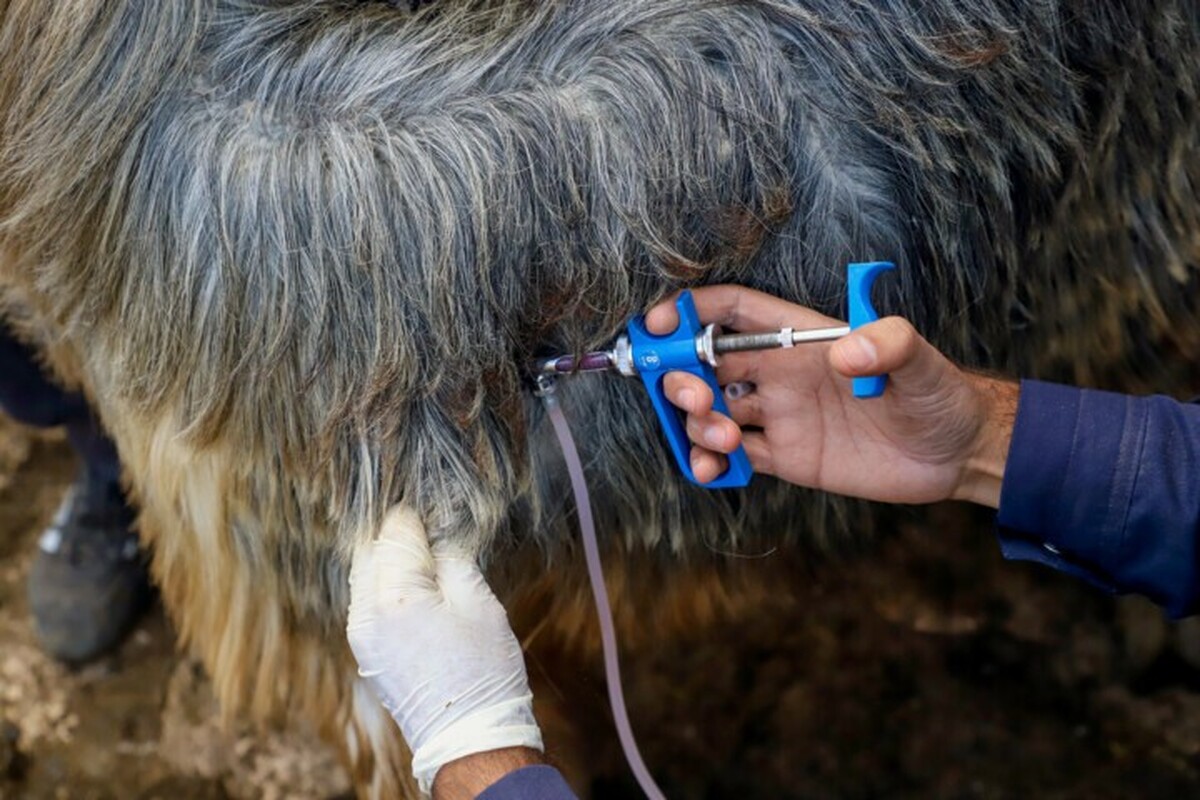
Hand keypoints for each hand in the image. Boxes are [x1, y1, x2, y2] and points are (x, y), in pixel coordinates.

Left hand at [346, 507, 542, 796]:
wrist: (469, 738)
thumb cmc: (483, 673)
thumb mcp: (479, 603)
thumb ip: (452, 559)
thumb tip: (438, 533)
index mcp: (395, 597)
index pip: (394, 532)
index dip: (417, 515)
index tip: (437, 508)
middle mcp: (366, 613)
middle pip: (370, 548)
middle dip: (397, 533)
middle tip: (430, 527)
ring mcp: (362, 634)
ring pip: (365, 573)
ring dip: (390, 557)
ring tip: (427, 554)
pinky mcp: (367, 650)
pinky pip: (368, 599)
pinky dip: (387, 583)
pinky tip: (416, 584)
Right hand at [645, 286, 1016, 506]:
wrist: (956, 454)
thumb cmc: (941, 395)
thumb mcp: (923, 362)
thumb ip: (891, 344)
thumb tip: (848, 352)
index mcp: (802, 339)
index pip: (733, 312)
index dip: (689, 311)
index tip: (657, 327)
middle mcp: (781, 374)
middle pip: (706, 364)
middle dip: (682, 377)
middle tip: (696, 399)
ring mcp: (780, 415)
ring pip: (712, 412)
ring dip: (698, 423)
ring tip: (726, 439)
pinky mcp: (786, 457)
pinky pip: (734, 456)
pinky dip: (711, 462)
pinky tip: (712, 470)